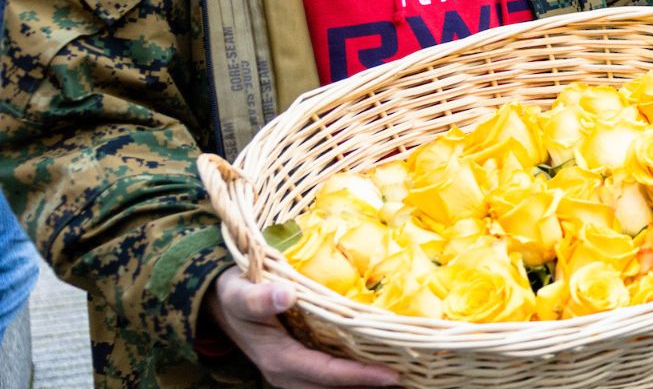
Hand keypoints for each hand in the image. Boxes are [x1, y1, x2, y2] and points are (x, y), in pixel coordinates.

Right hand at [207, 267, 398, 387]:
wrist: (221, 303)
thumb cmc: (235, 294)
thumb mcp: (240, 293)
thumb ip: (259, 297)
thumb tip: (286, 294)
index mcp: (278, 359)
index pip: (326, 372)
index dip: (358, 376)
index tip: (391, 375)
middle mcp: (286, 374)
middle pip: (334, 388)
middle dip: (369, 387)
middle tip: (412, 379)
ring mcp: (293, 375)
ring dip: (364, 386)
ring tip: (406, 380)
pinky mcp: (300, 368)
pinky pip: (330, 380)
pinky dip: (354, 380)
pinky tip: (381, 372)